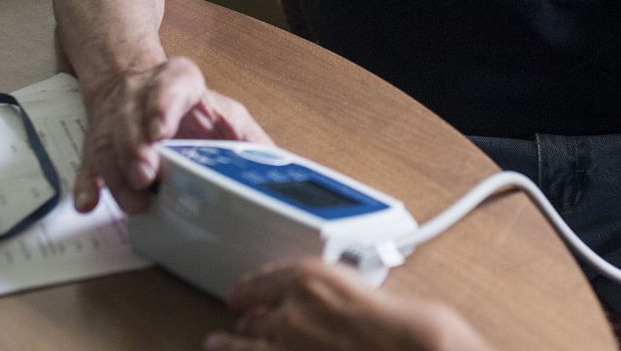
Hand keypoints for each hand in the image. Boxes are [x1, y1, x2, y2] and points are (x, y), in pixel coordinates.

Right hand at [71, 55, 268, 214]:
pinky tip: (88, 202)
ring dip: (117, 172)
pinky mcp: (98, 142)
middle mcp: (141, 96)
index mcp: (178, 83)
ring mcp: (115, 119)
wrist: (137, 86)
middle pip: (133, 117)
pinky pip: (88, 162)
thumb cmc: (189, 109)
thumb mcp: (225, 114)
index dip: (162, 106)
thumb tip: (282, 169)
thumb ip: (248, 139)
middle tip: (147, 174)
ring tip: (133, 198)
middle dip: (137, 147)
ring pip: (109, 141)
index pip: (171, 85)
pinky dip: (87, 183)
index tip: (160, 131)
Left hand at [204, 261, 491, 350]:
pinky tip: (232, 349)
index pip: (261, 280)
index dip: (246, 287)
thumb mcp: (350, 282)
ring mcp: (291, 341)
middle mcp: (292, 308)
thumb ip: (319, 284)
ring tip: (216, 342)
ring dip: (231, 342)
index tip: (239, 292)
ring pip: (248, 341)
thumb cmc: (390, 318)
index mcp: (307, 276)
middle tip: (236, 313)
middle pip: (252, 310)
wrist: (405, 343)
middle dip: (244, 314)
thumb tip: (298, 288)